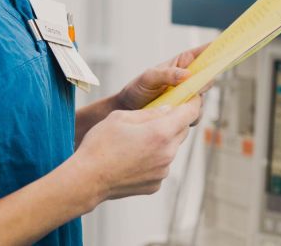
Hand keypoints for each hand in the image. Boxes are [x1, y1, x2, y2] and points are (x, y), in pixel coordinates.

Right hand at [71, 96, 201, 200]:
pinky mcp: (155, 184)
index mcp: (161, 132)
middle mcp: (167, 153)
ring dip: (162, 141)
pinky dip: (153, 159)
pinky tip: (132, 158)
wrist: (87, 179)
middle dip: (174, 121)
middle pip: (182, 131)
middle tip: (157, 117)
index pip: (190, 113)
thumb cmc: (100, 144)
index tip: (192, 97)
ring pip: (171, 149)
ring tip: (136, 141)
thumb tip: (167, 110)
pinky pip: (161, 165)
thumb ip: (149, 113)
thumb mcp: (122, 117)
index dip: (193, 102)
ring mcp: (163, 171)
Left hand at [115, 43, 210, 110]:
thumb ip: (167, 74)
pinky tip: (177, 116)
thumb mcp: (149, 77)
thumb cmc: (137, 88)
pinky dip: (190, 116)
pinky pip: (195, 113)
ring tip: (175, 104)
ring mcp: (188, 94)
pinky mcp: (185, 109)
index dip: (216, 49)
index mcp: (181, 63)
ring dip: (194, 103)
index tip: (229, 45)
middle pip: (208, 76)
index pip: (203, 53)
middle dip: (206, 82)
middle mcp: (188, 77)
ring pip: (203, 97)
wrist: (129, 110)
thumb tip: (187, 75)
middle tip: (194, 88)